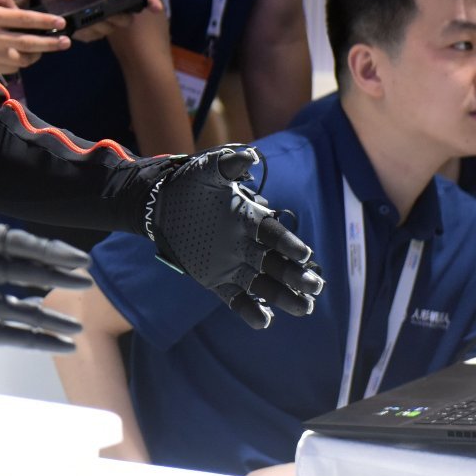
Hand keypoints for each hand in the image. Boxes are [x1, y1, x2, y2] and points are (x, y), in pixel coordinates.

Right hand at [0, 0, 68, 73]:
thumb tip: (17, 7)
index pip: (25, 19)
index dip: (45, 20)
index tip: (61, 22)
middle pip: (29, 42)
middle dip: (50, 42)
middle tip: (66, 41)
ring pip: (22, 59)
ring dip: (39, 54)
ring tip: (49, 48)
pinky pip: (12, 67)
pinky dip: (24, 62)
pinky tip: (29, 55)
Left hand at [35, 0, 162, 42]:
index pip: (139, 0)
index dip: (149, 3)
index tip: (156, 8)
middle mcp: (112, 10)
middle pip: (126, 19)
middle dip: (118, 15)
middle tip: (104, 8)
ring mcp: (101, 24)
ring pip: (110, 28)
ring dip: (99, 20)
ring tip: (83, 11)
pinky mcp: (89, 35)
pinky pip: (94, 35)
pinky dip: (86, 27)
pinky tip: (77, 20)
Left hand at [144, 146, 324, 327]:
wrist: (161, 205)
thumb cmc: (189, 187)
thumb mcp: (206, 173)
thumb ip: (226, 165)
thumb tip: (248, 155)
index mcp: (250, 219)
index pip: (274, 234)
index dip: (288, 244)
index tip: (304, 254)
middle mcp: (248, 245)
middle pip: (278, 264)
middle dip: (297, 275)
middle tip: (314, 286)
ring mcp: (234, 264)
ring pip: (265, 285)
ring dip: (284, 296)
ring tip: (304, 308)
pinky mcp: (217, 281)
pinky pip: (236, 299)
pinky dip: (249, 310)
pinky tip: (263, 321)